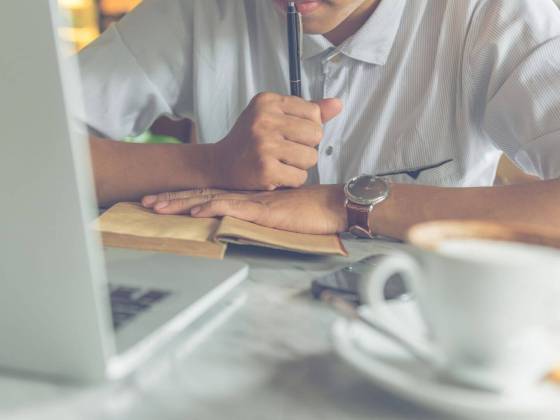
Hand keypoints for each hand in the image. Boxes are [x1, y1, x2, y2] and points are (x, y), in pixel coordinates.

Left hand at [142, 185, 347, 234]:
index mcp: (246, 197)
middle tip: (144, 202)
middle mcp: (244, 196)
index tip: (161, 200)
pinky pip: (234, 208)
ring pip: (209, 199)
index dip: (184, 197)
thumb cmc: (308, 211)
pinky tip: (194, 212)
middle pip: (201, 195)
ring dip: (180, 204)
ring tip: (154, 207)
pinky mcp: (264, 211)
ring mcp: (253, 202)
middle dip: (171, 199)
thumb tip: (244, 218)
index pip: (209, 194)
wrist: (331, 205)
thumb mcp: (278, 212)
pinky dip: (212, 209)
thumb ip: (261, 213)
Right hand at [210, 92, 341, 190]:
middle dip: (306, 147)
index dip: (308, 128)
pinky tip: (276, 174)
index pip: (313, 113)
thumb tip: (338, 104)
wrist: (219, 163)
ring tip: (281, 162)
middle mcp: (265, 120)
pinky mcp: (265, 169)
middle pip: (316, 135)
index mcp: (268, 101)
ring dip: (300, 166)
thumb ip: (306, 110)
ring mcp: (264, 145)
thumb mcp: (273, 116)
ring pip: (311, 158)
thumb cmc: (250, 138)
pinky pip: (300, 177)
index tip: (289, 134)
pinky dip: (291, 180)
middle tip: (286, 151)